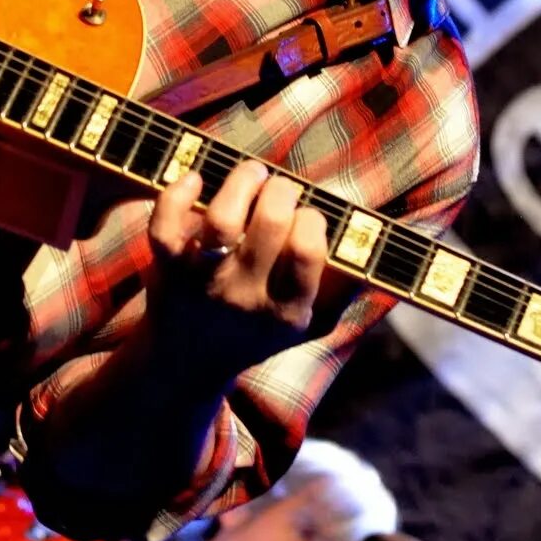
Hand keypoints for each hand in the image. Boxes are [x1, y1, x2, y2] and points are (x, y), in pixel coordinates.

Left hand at [146, 160, 329, 379]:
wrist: (187, 365)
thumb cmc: (258, 332)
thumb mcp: (311, 324)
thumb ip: (345, 287)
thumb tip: (375, 243)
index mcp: (286, 311)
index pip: (307, 250)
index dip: (312, 219)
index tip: (308, 216)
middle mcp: (245, 296)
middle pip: (272, 223)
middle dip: (284, 191)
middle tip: (282, 191)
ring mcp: (202, 282)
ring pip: (222, 219)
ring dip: (243, 181)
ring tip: (254, 175)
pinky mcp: (167, 268)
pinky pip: (165, 226)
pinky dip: (177, 194)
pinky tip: (196, 180)